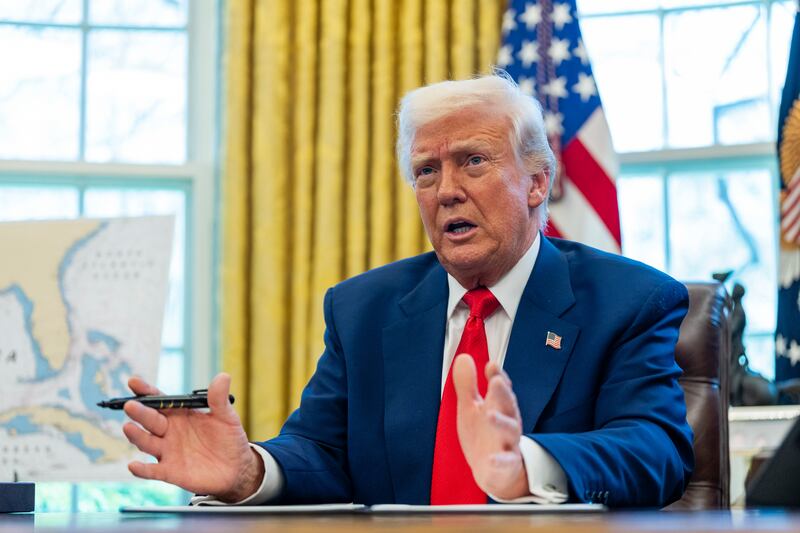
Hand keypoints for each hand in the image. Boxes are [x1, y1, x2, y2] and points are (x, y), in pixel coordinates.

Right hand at [122, 373, 264, 502]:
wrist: (237, 468)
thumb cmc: (228, 439)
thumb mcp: (226, 416)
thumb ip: (219, 398)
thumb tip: (223, 376)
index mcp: (179, 414)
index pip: (159, 400)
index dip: (146, 391)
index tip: (133, 382)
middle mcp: (169, 431)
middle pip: (151, 420)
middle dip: (140, 412)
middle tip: (130, 405)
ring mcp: (168, 451)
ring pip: (147, 442)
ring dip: (137, 436)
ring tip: (128, 427)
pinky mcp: (170, 471)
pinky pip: (153, 471)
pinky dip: (142, 470)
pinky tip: (133, 466)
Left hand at [452, 354, 528, 499]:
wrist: (493, 471)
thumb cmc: (483, 434)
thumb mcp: (471, 408)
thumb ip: (467, 385)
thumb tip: (463, 357)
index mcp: (499, 405)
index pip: (500, 387)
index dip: (497, 376)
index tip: (491, 365)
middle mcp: (507, 420)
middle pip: (508, 405)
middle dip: (503, 393)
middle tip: (497, 381)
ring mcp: (509, 442)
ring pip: (510, 430)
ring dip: (501, 422)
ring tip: (489, 415)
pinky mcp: (508, 463)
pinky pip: (507, 461)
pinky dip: (500, 460)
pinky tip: (491, 459)